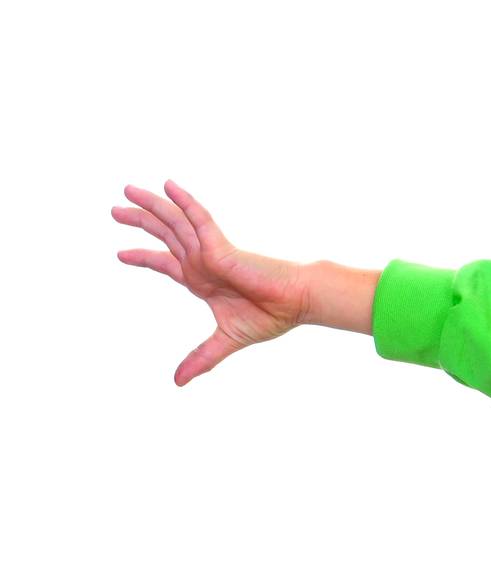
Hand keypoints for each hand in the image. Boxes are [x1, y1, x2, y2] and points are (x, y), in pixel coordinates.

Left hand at [113, 180, 311, 386]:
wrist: (298, 302)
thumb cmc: (271, 315)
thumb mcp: (226, 339)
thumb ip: (202, 357)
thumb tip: (178, 382)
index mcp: (203, 280)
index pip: (166, 263)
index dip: (144, 257)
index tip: (121, 254)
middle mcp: (203, 261)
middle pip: (165, 235)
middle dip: (140, 222)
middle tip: (114, 210)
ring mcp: (210, 251)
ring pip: (175, 223)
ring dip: (152, 207)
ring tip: (127, 190)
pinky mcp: (220, 247)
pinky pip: (198, 219)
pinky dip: (183, 202)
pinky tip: (168, 186)